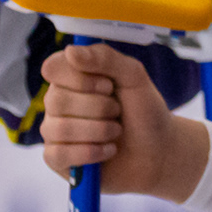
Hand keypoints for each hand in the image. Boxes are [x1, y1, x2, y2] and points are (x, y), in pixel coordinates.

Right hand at [41, 42, 209, 202]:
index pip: (53, 68)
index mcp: (71, 77)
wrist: (159, 151)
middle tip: (118, 112)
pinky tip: (108, 150)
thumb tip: (70, 51)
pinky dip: (89, 153)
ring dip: (98, 131)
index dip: (81, 79)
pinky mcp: (57, 159)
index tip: (108, 85)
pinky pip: (57, 155)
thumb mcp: (133, 76)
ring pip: (59, 129)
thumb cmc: (144, 111)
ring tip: (116, 132)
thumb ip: (106, 58)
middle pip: (56, 100)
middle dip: (98, 108)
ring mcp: (54, 131)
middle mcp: (58, 102)